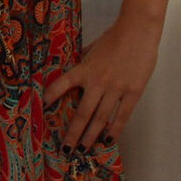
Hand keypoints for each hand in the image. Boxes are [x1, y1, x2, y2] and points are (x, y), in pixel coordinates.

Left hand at [39, 12, 159, 148]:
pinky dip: (115, 129)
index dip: (51, 97)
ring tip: (84, 149)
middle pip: (82, 113)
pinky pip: (122, 115)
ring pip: (101, 118)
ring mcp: (116, 88)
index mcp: (85, 68)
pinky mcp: (133, 92)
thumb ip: (84, 60)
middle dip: (73, 133)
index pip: (62, 84)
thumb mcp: (94, 47)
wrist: (138, 30)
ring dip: (91, 136)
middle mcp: (97, 81)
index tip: (42, 110)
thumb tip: (74, 67)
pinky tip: (109, 140)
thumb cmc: (115, 36)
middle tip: (65, 149)